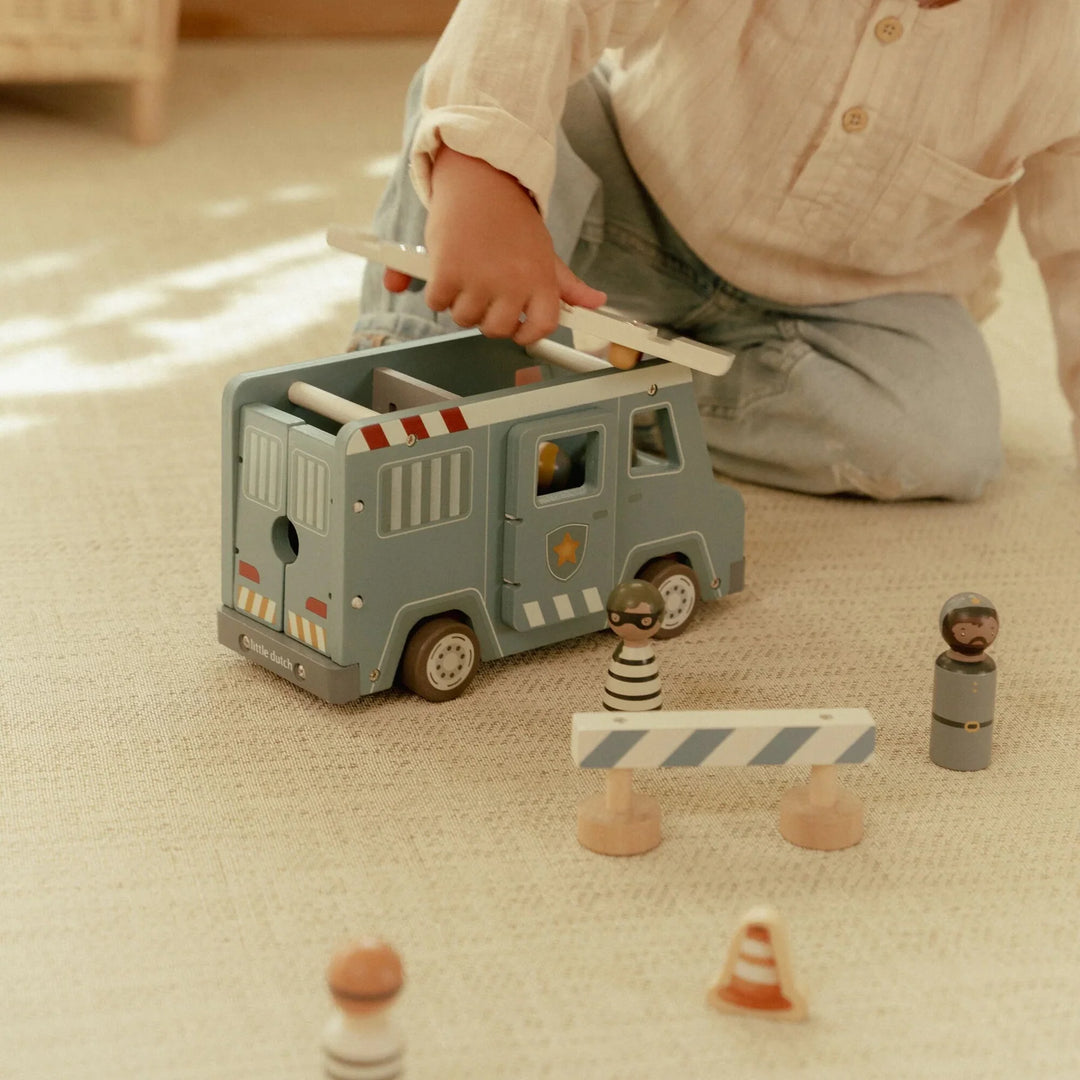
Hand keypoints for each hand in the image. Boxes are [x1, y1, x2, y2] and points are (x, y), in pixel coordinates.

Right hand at [392, 146, 604, 345]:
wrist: (480, 178)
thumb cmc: (510, 216)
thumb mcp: (544, 249)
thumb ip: (566, 284)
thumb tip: (595, 302)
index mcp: (540, 278)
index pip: (542, 326)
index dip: (528, 334)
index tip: (518, 330)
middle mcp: (512, 283)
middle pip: (497, 330)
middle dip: (487, 318)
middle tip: (484, 295)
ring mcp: (479, 279)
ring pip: (465, 319)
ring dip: (460, 304)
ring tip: (466, 276)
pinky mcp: (447, 272)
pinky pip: (437, 304)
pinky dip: (437, 292)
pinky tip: (446, 271)